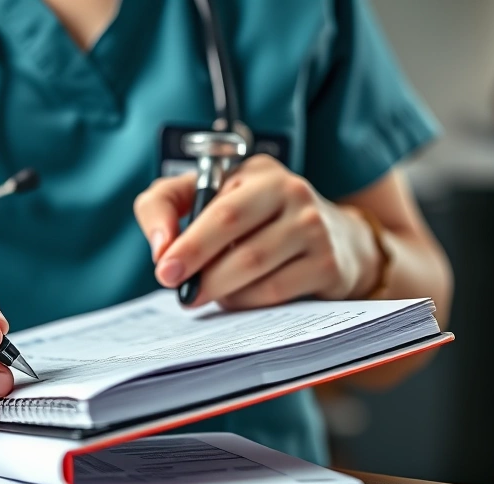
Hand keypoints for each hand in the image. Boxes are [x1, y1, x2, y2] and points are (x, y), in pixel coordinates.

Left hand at [134, 154, 379, 308]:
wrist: (333, 235)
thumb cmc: (252, 215)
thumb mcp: (206, 193)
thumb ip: (164, 204)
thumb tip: (159, 247)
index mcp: (258, 172)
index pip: (221, 212)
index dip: (190, 245)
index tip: (165, 270)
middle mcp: (293, 193)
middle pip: (242, 246)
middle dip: (204, 275)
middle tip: (181, 294)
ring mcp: (315, 229)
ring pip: (257, 273)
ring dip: (223, 290)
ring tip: (206, 293)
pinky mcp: (329, 264)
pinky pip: (277, 292)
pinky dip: (247, 301)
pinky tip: (236, 297)